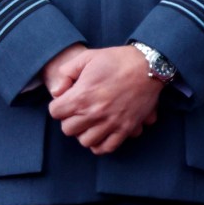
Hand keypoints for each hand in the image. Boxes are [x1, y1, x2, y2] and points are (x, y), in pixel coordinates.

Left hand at [47, 45, 161, 154]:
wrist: (148, 65)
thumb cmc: (118, 59)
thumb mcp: (88, 56)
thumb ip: (66, 72)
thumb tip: (57, 91)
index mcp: (82, 95)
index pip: (55, 112)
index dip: (59, 104)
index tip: (68, 99)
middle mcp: (94, 113)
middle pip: (68, 129)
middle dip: (70, 118)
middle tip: (80, 109)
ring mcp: (110, 123)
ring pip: (85, 141)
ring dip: (85, 132)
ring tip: (91, 121)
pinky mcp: (125, 129)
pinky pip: (105, 148)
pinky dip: (100, 143)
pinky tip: (101, 132)